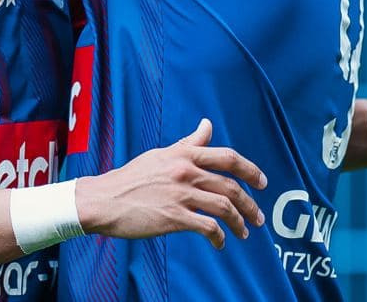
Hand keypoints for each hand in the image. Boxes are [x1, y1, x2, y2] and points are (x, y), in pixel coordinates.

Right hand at [74, 119, 266, 249]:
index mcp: (184, 155)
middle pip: (231, 186)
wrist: (104, 199)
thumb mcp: (161, 154)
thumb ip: (188, 143)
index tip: (262, 183)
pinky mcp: (174, 217)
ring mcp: (181, 194)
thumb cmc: (131, 177)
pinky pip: (208, 227)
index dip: (250, 170)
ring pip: (224, 208)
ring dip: (240, 223)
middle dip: (250, 204)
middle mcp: (186, 172)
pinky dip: (219, 237)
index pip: (228, 157)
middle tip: (258, 217)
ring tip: (244, 233)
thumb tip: (207, 124)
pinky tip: (220, 243)